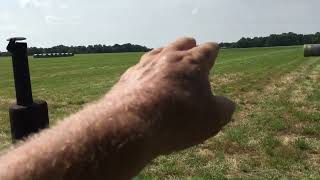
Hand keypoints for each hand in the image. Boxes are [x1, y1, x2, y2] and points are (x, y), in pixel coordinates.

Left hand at [110, 37, 234, 154]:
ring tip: (170, 60)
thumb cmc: (177, 120)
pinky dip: (149, 70)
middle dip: (190, 47)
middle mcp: (168, 57)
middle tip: (193, 51)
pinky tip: (148, 79)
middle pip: (183, 43)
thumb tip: (227, 104)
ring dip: (168, 54)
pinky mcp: (128, 76)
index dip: (213, 52)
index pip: (208, 49)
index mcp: (192, 62)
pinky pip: (142, 66)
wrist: (131, 125)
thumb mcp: (212, 119)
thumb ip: (224, 108)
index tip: (214, 52)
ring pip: (160, 50)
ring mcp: (146, 64)